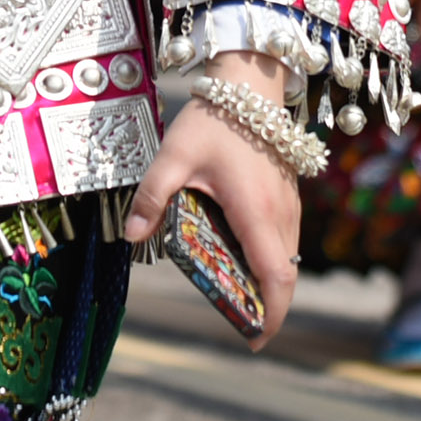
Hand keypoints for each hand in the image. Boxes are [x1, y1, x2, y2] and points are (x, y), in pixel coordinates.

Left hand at [122, 49, 301, 346]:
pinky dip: (271, 257)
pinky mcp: (289, 193)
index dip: (270, 313)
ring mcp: (289, 202)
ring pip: (287, 256)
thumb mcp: (172, 157)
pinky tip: (241, 254)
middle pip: (284, 274)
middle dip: (267, 304)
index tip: (256, 337)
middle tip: (239, 322)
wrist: (249, 83)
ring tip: (236, 293)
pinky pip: (285, 237)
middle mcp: (281, 211)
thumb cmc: (213, 120)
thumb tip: (131, 236)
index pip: (274, 276)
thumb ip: (152, 198)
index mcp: (256, 210)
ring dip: (269, 280)